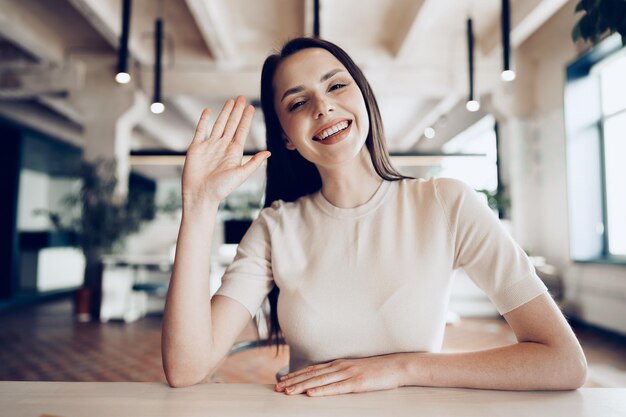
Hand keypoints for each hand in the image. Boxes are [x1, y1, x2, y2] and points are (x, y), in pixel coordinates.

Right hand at [181, 96, 270, 207]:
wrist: (200, 195)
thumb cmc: (221, 188)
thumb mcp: (241, 175)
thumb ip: (253, 162)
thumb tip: (268, 153)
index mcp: (234, 152)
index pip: (242, 131)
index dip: (247, 119)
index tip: (252, 107)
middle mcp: (223, 146)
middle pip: (231, 124)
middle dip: (237, 111)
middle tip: (242, 97)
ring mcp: (209, 145)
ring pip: (218, 124)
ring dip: (224, 113)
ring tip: (231, 101)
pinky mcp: (196, 147)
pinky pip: (201, 130)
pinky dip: (204, 120)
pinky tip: (208, 111)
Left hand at [274, 355, 405, 396]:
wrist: (397, 365)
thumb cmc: (378, 370)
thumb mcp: (356, 369)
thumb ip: (342, 374)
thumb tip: (328, 380)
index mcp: (339, 364)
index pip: (313, 370)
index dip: (296, 375)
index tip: (282, 381)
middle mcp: (340, 366)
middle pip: (312, 375)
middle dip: (293, 381)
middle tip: (278, 388)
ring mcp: (348, 374)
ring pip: (319, 381)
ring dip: (302, 386)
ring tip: (288, 392)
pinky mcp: (356, 382)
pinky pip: (336, 388)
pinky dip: (321, 390)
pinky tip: (311, 393)